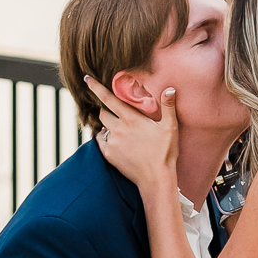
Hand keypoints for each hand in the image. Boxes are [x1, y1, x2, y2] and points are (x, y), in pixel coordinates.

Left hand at [85, 75, 177, 193]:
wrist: (156, 178)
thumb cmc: (165, 153)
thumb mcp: (170, 128)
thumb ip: (168, 107)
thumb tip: (170, 89)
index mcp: (131, 119)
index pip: (108, 98)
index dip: (96, 87)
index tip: (86, 78)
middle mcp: (118, 128)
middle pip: (102, 113)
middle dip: (106, 110)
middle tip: (117, 114)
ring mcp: (112, 142)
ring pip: (101, 127)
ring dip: (107, 125)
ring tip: (120, 131)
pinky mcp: (108, 155)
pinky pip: (100, 141)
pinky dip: (105, 139)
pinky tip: (116, 142)